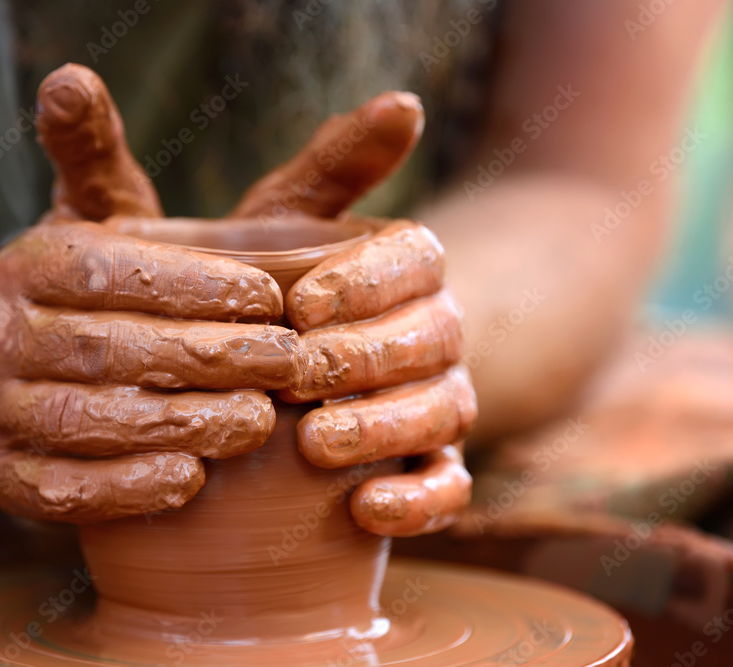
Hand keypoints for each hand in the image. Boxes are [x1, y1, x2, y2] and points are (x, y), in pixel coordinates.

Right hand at [0, 65, 301, 523]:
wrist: (42, 368)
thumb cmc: (108, 283)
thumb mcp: (105, 211)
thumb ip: (104, 149)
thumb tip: (67, 76)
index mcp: (30, 259)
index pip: (111, 269)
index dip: (193, 285)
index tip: (269, 297)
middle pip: (105, 348)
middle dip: (205, 357)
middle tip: (288, 365)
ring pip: (84, 421)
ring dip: (176, 423)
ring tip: (256, 423)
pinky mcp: (0, 471)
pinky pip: (55, 489)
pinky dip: (122, 487)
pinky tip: (188, 481)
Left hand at [231, 92, 475, 536]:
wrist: (299, 363)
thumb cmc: (282, 281)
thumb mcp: (294, 218)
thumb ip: (336, 168)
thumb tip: (404, 102)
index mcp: (410, 266)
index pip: (416, 260)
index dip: (366, 280)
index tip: (303, 300)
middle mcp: (438, 329)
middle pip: (432, 338)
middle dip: (367, 357)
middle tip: (297, 375)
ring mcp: (442, 398)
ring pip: (443, 412)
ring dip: (385, 428)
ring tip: (317, 444)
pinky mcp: (434, 464)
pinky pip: (450, 487)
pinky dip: (417, 502)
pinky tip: (362, 511)